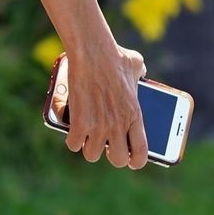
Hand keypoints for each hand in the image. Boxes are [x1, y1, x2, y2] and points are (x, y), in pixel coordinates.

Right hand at [51, 44, 148, 169]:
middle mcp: (119, 126)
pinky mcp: (80, 123)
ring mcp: (99, 126)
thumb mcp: (136, 66)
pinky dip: (72, 139)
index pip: (141, 152)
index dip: (136, 161)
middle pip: (117, 160)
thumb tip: (141, 73)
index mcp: (135, 116)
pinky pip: (73, 144)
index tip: (131, 160)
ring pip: (91, 155)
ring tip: (87, 137)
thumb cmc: (115, 56)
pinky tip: (72, 131)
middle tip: (105, 146)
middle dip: (111, 155)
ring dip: (88, 147)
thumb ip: (140, 75)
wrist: (93, 53)